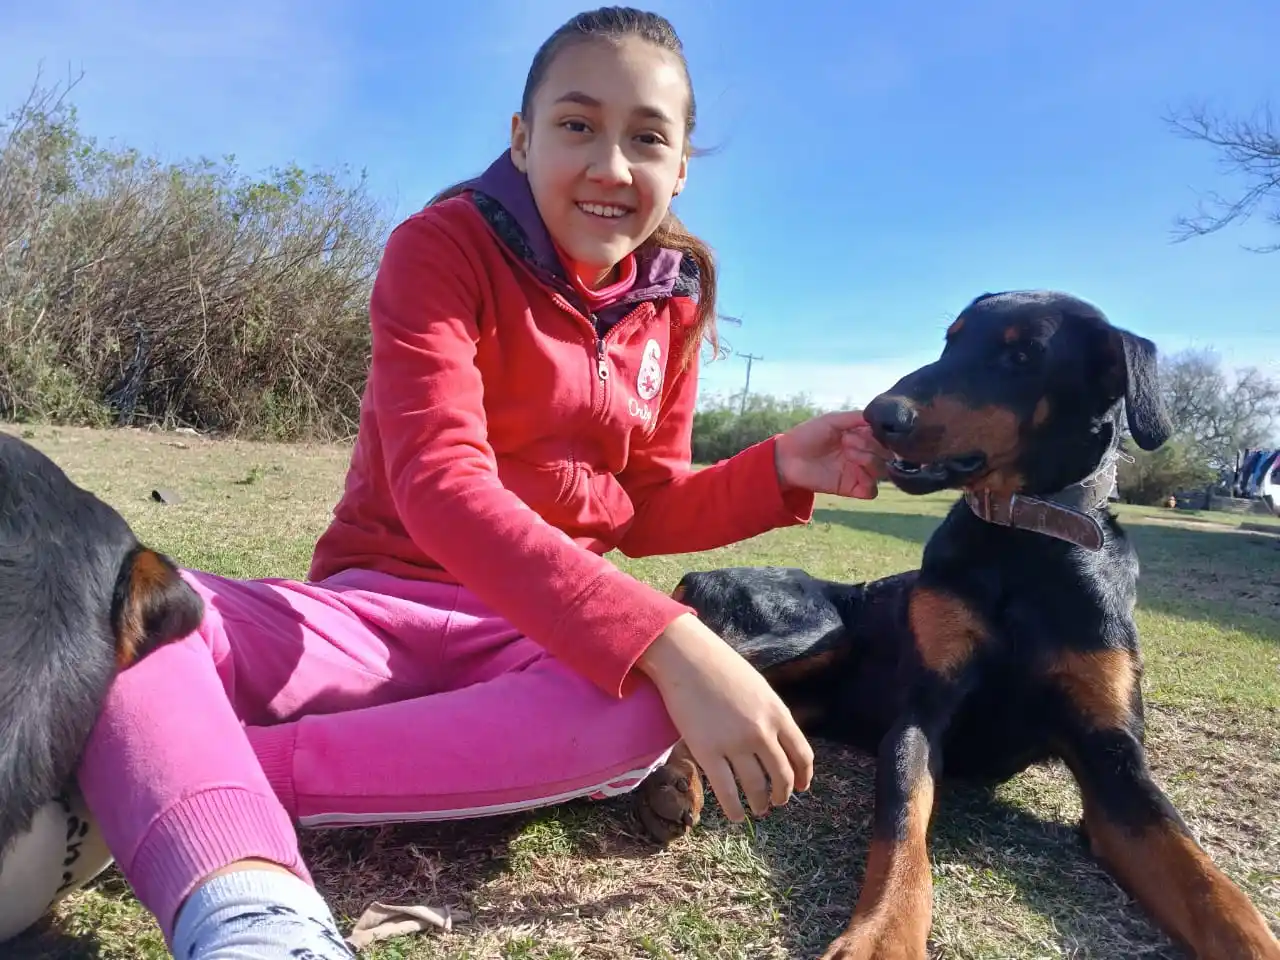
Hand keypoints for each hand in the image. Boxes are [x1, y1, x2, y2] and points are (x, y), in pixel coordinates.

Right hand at [636, 613, 813, 821]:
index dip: (803, 776)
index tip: (801, 787)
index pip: (802, 755)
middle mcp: (761, 732)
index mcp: (778, 713)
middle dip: (782, 794)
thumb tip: (776, 742)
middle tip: (777, 802)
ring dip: (760, 804)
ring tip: (758, 810)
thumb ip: (770, 714)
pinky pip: (726, 791)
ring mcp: (735, 744)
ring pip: (756, 787)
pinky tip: (736, 816)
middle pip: (781, 775)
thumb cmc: (720, 666)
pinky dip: (734, 809)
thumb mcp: (758, 687)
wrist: (686, 658)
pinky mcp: (707, 752)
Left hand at [775, 409, 889, 498]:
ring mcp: (857, 472)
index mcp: (861, 437)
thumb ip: (856, 417)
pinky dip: (869, 483)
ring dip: (870, 460)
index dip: (877, 434)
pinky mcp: (850, 488)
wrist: (787, 457)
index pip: (884, 437)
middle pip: (886, 454)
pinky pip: (871, 491)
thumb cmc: (808, 435)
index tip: (857, 430)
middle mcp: (863, 454)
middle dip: (872, 445)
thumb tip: (877, 416)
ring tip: (848, 453)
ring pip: (882, 470)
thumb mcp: (832, 420)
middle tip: (848, 441)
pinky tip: (855, 471)